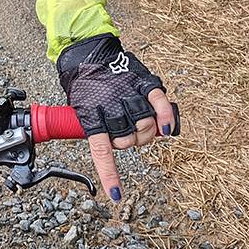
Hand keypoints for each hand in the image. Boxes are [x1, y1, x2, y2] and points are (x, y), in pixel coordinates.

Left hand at [57, 34, 177, 201]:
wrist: (89, 53)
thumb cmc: (85, 85)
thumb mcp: (81, 110)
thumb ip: (96, 128)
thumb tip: (109, 148)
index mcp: (92, 116)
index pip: (101, 151)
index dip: (109, 174)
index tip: (116, 195)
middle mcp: (111, 107)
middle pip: (130, 139)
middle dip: (129, 143)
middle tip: (125, 135)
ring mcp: (128, 95)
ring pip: (145, 126)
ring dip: (145, 133)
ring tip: (138, 126)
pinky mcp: (142, 83)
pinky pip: (158, 103)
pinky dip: (165, 118)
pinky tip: (167, 129)